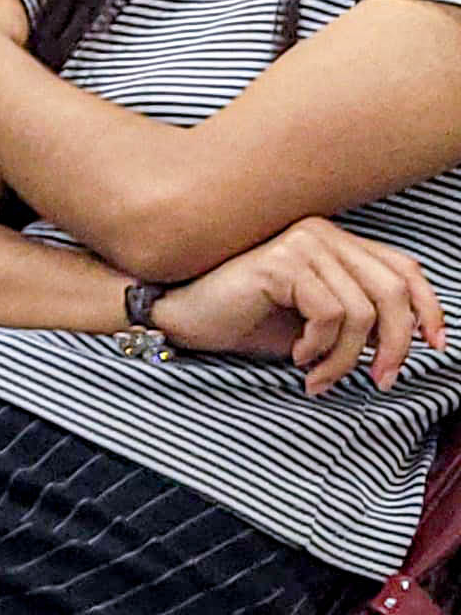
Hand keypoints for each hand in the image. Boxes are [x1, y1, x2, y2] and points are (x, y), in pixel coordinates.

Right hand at [152, 218, 449, 393]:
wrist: (180, 315)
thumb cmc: (243, 320)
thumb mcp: (313, 322)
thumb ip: (357, 318)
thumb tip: (409, 341)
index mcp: (335, 242)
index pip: (404, 268)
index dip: (429, 308)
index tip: (434, 346)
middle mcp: (323, 234)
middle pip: (393, 292)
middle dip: (395, 346)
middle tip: (379, 381)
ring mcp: (302, 243)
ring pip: (362, 313)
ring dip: (346, 359)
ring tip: (319, 377)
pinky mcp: (282, 262)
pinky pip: (330, 316)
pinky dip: (320, 348)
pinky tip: (295, 357)